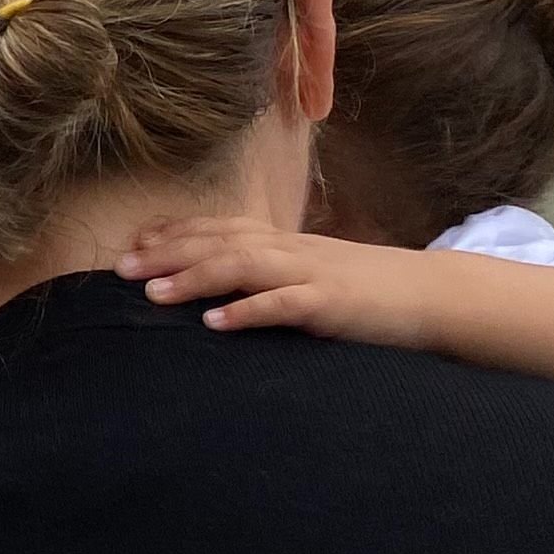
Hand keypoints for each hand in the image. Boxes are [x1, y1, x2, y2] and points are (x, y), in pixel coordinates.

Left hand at [114, 217, 424, 339]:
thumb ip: (268, 275)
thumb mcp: (309, 274)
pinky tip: (214, 324)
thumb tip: (219, 288)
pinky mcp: (332, 304)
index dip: (173, 233)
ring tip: (153, 295)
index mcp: (283, 242)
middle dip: (166, 253)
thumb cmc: (364, 290)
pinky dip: (247, 312)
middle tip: (120, 268)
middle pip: (219, 242)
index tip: (130, 244)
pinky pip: (284, 305)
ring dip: (194, 278)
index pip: (219, 229)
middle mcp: (290, 250)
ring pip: (243, 266)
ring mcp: (311, 274)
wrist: (432, 295)